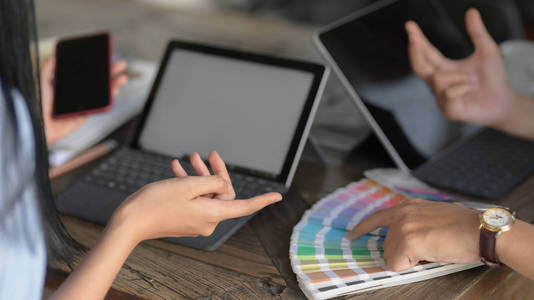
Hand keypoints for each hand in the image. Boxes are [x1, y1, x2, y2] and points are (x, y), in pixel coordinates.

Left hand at [42, 57, 128, 145]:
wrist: (36, 123)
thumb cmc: (35, 103)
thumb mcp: (40, 80)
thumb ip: (48, 67)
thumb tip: (56, 55)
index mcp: (63, 85)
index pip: (83, 73)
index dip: (95, 66)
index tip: (105, 58)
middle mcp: (73, 94)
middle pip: (96, 82)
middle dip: (109, 73)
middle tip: (120, 64)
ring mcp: (80, 105)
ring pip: (101, 94)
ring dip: (113, 85)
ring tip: (122, 77)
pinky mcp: (83, 116)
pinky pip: (98, 107)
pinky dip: (109, 99)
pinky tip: (114, 90)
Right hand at [111, 151, 281, 241]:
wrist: (129, 221)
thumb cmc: (156, 202)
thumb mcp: (188, 185)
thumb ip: (212, 182)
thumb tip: (222, 184)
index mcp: (212, 213)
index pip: (244, 206)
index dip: (262, 200)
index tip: (277, 196)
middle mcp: (207, 220)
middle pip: (221, 192)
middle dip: (214, 172)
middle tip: (207, 154)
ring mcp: (195, 221)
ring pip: (205, 193)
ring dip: (199, 175)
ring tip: (190, 158)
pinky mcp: (184, 219)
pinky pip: (194, 199)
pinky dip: (189, 184)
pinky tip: (178, 168)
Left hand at [345, 198, 479, 271]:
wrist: (480, 230)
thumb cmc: (464, 227)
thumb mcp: (433, 216)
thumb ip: (415, 222)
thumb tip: (406, 239)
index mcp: (407, 207)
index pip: (376, 217)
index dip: (361, 229)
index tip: (351, 236)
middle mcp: (401, 214)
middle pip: (386, 246)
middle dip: (404, 254)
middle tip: (429, 248)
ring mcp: (403, 226)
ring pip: (392, 256)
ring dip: (410, 260)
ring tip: (433, 249)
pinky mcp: (408, 240)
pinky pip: (398, 265)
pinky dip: (412, 267)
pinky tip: (430, 255)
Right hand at [406, 9, 519, 130]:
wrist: (504, 101)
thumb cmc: (493, 79)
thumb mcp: (486, 51)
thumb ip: (477, 32)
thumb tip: (471, 11)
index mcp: (444, 68)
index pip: (427, 53)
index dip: (418, 39)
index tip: (409, 25)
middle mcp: (438, 83)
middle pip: (419, 66)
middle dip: (415, 50)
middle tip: (414, 38)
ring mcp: (441, 98)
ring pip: (439, 79)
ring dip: (461, 76)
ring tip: (474, 81)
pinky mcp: (447, 110)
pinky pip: (449, 93)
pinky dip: (464, 88)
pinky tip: (471, 92)